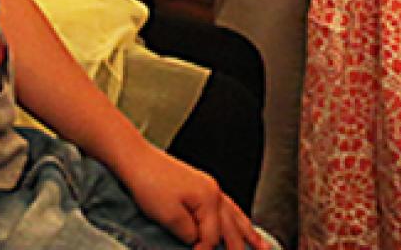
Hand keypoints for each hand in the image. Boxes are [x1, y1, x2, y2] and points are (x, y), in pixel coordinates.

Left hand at [114, 144, 260, 248]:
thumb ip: (190, 233)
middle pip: (232, 228)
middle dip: (239, 248)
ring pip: (235, 215)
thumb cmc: (149, 184)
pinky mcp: (202, 186)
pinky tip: (241, 222)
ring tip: (263, 248)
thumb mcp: (169, 216)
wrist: (137, 160)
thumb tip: (200, 243)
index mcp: (208, 199)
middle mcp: (213, 192)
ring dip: (249, 233)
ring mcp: (209, 187)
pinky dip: (238, 217)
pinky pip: (228, 206)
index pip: (213, 238)